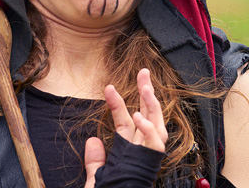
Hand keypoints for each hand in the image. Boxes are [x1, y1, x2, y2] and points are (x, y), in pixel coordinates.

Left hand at [84, 68, 166, 186]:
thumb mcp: (97, 180)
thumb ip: (96, 162)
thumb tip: (92, 140)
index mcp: (128, 152)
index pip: (124, 122)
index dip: (117, 104)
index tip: (108, 87)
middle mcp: (141, 150)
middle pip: (146, 114)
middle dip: (146, 92)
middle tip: (144, 71)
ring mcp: (147, 155)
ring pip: (155, 122)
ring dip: (151, 103)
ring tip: (145, 85)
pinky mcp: (150, 162)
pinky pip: (154, 142)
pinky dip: (146, 127)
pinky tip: (137, 114)